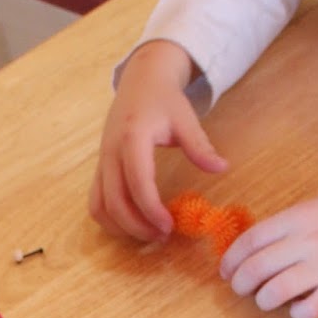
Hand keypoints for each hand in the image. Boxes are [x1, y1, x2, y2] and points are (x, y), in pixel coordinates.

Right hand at [89, 39, 227, 241]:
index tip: (169, 226)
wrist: (140, 81)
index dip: (151, 210)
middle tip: (162, 237)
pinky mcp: (99, 169)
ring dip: (121, 227)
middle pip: (115, 202)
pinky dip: (110, 220)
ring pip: (100, 207)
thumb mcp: (185, 119)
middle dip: (137, 226)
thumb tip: (221, 168)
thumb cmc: (164, 100)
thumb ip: (200, 146)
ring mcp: (102, 162)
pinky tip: (131, 224)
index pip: (138, 183)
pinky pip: (96, 202)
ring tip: (147, 234)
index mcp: (132, 138)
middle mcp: (111, 153)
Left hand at [220, 158, 317, 317]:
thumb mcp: (317, 206)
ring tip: (267, 300)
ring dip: (263, 300)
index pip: (249, 242)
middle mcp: (308, 241)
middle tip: (241, 288)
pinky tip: (300, 308)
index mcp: (298, 218)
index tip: (227, 271)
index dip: (231, 260)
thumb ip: (287, 226)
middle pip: (255, 269)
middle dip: (239, 284)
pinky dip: (297, 313)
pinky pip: (307, 310)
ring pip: (274, 293)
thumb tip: (254, 247)